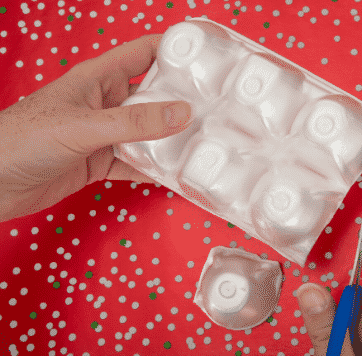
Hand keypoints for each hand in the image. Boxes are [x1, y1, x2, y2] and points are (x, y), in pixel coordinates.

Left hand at [0, 34, 192, 222]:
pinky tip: (173, 174)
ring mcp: (104, 133)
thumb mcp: (84, 127)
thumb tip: (182, 114)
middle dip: (181, 102)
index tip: (207, 58)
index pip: (143, 53)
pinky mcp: (100, 161)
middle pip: (152, 95)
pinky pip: (136, 163)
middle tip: (215, 111)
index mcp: (98, 78)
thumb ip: (133, 123)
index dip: (174, 50)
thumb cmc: (23, 140)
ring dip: (170, 140)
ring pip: (147, 132)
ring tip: (202, 145)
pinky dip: (154, 169)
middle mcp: (105, 102)